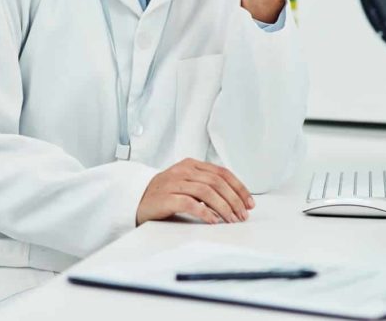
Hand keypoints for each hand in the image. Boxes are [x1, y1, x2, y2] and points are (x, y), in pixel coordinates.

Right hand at [136, 158, 254, 225]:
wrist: (136, 199)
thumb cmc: (165, 194)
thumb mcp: (186, 182)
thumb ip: (206, 184)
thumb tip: (235, 199)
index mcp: (191, 164)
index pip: (222, 172)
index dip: (239, 188)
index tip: (249, 203)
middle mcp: (183, 170)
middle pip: (216, 182)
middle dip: (234, 200)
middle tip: (242, 215)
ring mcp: (173, 183)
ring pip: (206, 191)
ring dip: (223, 207)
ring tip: (231, 220)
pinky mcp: (165, 198)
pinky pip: (189, 203)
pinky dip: (204, 212)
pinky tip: (213, 220)